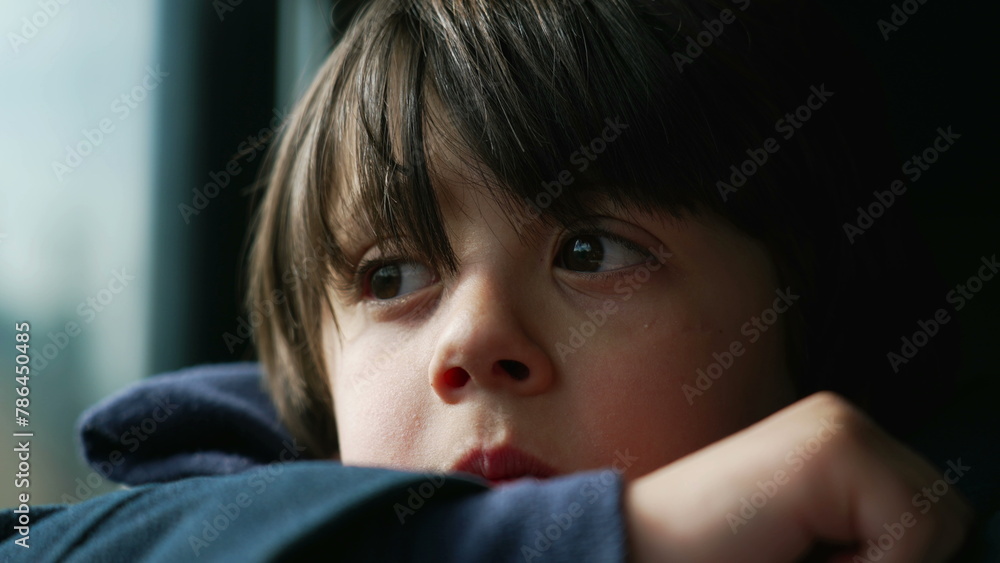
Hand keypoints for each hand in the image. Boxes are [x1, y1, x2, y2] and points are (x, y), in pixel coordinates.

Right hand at [626, 392, 972, 561]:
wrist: (640, 551)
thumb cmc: (720, 560)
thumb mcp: (820, 551)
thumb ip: (872, 536)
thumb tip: (945, 545)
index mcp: (840, 444)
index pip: (931, 514)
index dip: (896, 561)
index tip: (821, 560)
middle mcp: (845, 421)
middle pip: (946, 514)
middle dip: (896, 561)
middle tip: (813, 560)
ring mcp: (839, 426)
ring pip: (937, 521)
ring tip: (806, 556)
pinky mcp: (833, 445)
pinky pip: (912, 527)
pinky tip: (801, 550)